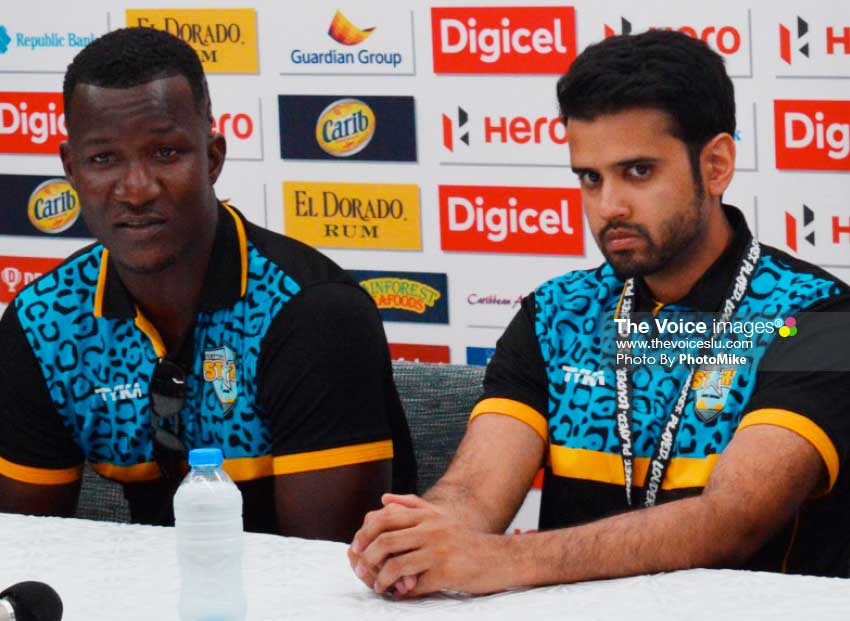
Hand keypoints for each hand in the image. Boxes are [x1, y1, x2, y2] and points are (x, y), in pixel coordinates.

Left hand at [348, 493, 512, 597]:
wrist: (499, 558)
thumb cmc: (465, 541)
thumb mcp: (440, 517)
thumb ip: (412, 505)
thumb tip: (383, 499)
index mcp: (427, 515)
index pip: (385, 517)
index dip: (365, 532)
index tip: (356, 547)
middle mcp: (431, 529)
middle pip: (386, 540)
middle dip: (366, 557)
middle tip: (360, 569)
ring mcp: (439, 551)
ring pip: (396, 564)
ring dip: (380, 579)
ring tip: (378, 586)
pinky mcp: (446, 573)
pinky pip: (414, 585)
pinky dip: (402, 592)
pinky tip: (399, 594)